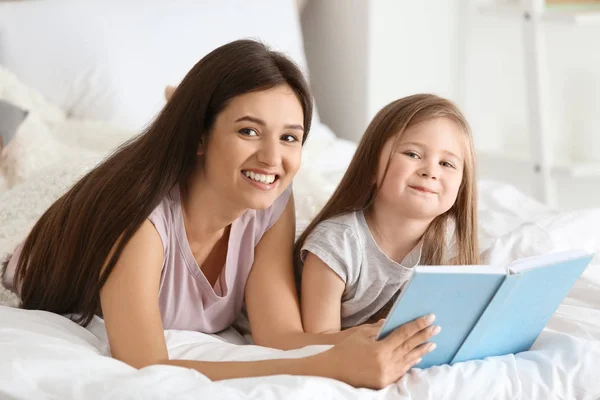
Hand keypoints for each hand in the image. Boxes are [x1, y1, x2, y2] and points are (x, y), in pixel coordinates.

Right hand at [324, 314, 439, 388]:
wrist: (332, 370)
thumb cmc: (345, 349)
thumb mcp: (361, 334)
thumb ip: (378, 329)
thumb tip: (391, 322)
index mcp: (380, 350)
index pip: (404, 334)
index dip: (418, 325)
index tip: (430, 318)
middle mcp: (386, 364)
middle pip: (409, 347)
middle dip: (424, 336)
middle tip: (437, 328)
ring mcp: (386, 375)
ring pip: (408, 360)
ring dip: (421, 350)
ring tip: (432, 343)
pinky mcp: (384, 382)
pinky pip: (401, 371)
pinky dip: (410, 363)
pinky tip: (417, 357)